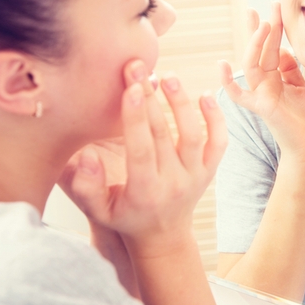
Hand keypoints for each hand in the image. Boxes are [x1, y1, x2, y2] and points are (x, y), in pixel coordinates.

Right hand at [58, 60, 226, 257]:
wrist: (162, 237)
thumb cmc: (124, 218)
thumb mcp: (98, 211)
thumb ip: (86, 186)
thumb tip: (88, 156)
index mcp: (144, 191)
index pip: (141, 149)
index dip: (135, 117)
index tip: (130, 87)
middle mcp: (174, 183)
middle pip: (163, 134)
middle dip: (150, 98)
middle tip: (138, 68)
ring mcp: (195, 176)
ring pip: (193, 135)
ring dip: (182, 103)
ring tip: (168, 76)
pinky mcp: (209, 171)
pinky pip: (218, 142)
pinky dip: (216, 119)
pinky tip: (205, 96)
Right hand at [219, 3, 304, 159]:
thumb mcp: (301, 87)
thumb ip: (290, 69)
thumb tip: (283, 50)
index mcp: (274, 78)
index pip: (270, 47)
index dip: (271, 28)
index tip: (272, 8)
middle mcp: (264, 84)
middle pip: (259, 51)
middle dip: (262, 28)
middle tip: (267, 6)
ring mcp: (260, 94)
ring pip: (252, 64)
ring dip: (256, 44)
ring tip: (264, 24)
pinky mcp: (261, 107)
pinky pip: (239, 95)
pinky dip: (228, 82)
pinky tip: (222, 65)